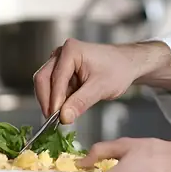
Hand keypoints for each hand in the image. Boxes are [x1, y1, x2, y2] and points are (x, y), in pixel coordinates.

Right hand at [34, 39, 170, 123]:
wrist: (127, 65)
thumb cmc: (118, 70)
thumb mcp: (101, 88)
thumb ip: (81, 102)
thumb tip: (64, 117)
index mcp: (71, 50)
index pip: (55, 78)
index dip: (54, 99)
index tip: (56, 118)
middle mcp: (61, 53)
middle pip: (43, 79)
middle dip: (48, 100)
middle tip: (53, 121)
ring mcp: (60, 62)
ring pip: (46, 84)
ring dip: (52, 101)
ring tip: (63, 116)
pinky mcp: (62, 72)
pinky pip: (53, 88)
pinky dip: (58, 100)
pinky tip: (67, 109)